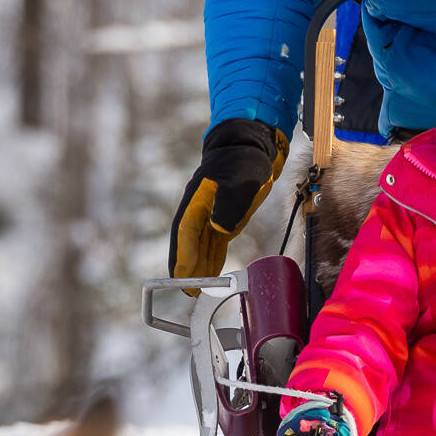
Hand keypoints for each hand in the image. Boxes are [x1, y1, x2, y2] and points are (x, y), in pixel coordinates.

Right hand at [169, 120, 289, 279]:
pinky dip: (211, 259)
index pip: (185, 233)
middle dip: (187, 267)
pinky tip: (210, 272)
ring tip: (197, 289)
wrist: (254, 144)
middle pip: (190, 243)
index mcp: (197, 200)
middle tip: (187, 291)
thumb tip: (217, 228)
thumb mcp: (240, 179)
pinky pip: (214, 243)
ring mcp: (211, 213)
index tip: (181, 276)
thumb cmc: (245, 159)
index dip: (182, 255)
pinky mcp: (225, 217)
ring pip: (201, 246)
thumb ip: (229, 203)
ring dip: (199, 267)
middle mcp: (200, 209)